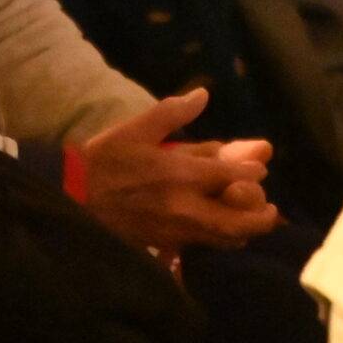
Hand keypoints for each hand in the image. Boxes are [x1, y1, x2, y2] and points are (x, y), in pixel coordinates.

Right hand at [76, 90, 280, 252]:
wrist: (73, 198)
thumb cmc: (104, 160)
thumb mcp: (136, 129)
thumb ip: (173, 113)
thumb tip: (202, 95)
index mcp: (180, 173)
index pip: (232, 176)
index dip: (252, 173)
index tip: (260, 168)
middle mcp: (185, 206)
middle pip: (238, 221)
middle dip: (260, 217)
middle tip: (270, 210)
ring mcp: (176, 230)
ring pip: (223, 239)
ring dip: (243, 232)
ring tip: (251, 224)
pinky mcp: (165, 245)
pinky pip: (203, 246)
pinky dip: (219, 241)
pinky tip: (222, 233)